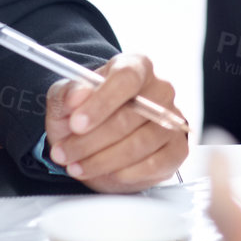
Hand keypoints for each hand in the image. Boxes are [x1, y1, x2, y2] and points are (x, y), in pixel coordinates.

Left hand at [44, 53, 188, 191]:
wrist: (100, 143)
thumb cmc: (86, 115)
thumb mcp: (66, 101)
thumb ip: (67, 94)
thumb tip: (77, 96)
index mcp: (136, 67)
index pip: (126, 78)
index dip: (101, 102)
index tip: (76, 123)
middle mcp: (160, 90)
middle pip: (131, 116)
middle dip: (90, 140)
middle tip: (64, 153)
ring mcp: (171, 120)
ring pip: (140, 144)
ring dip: (102, 160)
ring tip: (77, 166)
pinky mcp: (177, 149)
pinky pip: (155, 164)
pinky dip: (126, 173)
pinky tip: (107, 173)